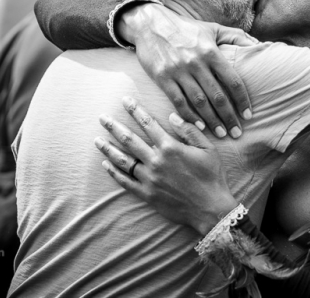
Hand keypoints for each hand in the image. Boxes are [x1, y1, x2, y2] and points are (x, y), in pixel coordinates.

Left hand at [94, 97, 238, 234]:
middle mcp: (156, 161)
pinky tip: (106, 164)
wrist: (210, 208)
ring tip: (97, 140)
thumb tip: (172, 116)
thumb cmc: (212, 176)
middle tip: (102, 118)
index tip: (125, 100)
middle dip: (114, 126)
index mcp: (171, 147)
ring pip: (123, 160)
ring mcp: (149, 178)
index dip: (135, 110)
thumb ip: (189, 131)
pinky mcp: (147, 194)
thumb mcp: (208, 149)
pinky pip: (125, 182)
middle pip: (129, 140)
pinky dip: (114, 172)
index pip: (149, 123)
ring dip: (109, 148)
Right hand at [119, 3, 256, 137]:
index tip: (248, 115)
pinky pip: (178, 102)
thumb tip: (260, 46)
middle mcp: (196, 62)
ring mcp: (178, 71)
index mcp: (211, 52)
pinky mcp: (162, 78)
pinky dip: (189, 116)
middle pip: (217, 96)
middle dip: (229, 117)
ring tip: (221, 135)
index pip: (232, 81)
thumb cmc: (186, 28)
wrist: (150, 23)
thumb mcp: (213, 28)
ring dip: (212, 121)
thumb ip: (237, 37)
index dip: (242, 100)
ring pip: (199, 102)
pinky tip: (198, 126)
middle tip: (237, 133)